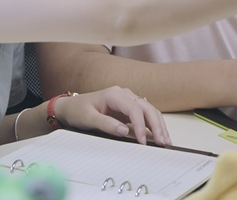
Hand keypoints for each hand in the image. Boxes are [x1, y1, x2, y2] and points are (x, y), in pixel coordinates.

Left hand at [54, 86, 171, 145]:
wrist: (71, 107)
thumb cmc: (78, 111)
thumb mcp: (88, 119)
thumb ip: (106, 124)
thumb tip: (124, 131)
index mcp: (114, 94)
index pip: (134, 109)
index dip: (140, 126)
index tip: (142, 141)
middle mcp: (124, 94)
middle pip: (147, 108)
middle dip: (156, 125)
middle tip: (162, 142)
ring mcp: (128, 100)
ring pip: (150, 111)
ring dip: (159, 126)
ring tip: (165, 141)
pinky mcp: (129, 108)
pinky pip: (145, 115)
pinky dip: (153, 125)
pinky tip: (159, 136)